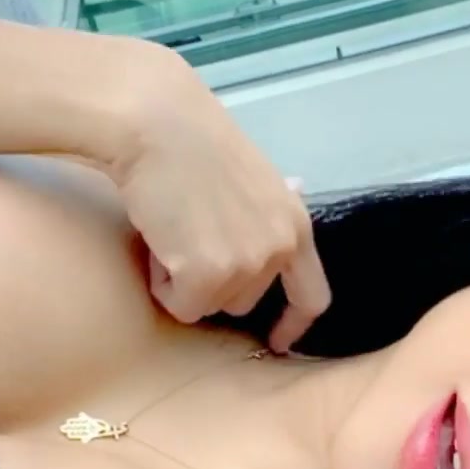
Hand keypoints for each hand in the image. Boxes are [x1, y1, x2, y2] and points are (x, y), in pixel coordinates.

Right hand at [97, 46, 331, 353]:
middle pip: (242, 304)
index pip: (312, 296)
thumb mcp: (253, 176)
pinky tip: (158, 240)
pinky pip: (180, 306)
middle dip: (211, 281)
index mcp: (295, 225)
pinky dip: (161, 282)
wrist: (157, 125)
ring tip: (172, 228)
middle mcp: (279, 249)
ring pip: (207, 306)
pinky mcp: (208, 276)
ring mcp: (246, 264)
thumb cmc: (194, 142)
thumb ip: (270, 207)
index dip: (295, 325)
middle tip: (187, 233)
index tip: (278, 343)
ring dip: (184, 280)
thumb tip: (300, 186)